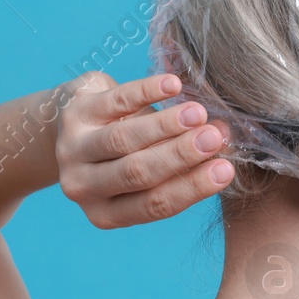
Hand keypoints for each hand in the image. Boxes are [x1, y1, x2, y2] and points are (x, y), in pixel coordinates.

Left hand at [54, 71, 233, 228]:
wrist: (73, 126)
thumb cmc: (124, 155)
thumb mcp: (149, 168)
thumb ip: (183, 165)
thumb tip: (225, 144)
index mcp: (106, 213)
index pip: (153, 204)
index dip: (191, 187)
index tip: (225, 170)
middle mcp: (83, 187)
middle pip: (137, 173)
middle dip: (180, 155)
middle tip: (214, 137)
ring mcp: (72, 150)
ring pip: (123, 139)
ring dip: (165, 125)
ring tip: (199, 113)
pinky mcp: (73, 112)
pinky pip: (114, 102)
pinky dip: (145, 92)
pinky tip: (172, 85)